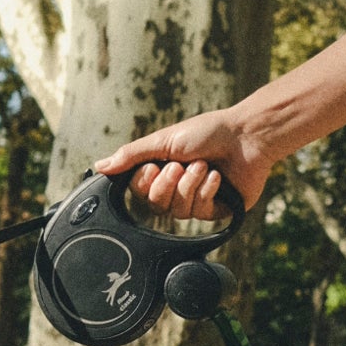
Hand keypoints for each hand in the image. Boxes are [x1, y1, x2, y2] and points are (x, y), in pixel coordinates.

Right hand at [95, 105, 269, 220]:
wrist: (246, 137)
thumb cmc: (207, 132)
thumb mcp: (164, 140)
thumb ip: (131, 155)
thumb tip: (99, 166)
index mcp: (162, 169)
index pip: (139, 190)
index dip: (146, 182)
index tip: (157, 164)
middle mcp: (177, 187)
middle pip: (156, 205)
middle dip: (170, 183)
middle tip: (183, 164)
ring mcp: (197, 201)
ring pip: (178, 211)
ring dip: (190, 185)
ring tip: (205, 166)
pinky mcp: (217, 211)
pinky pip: (200, 213)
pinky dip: (207, 191)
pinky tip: (217, 177)